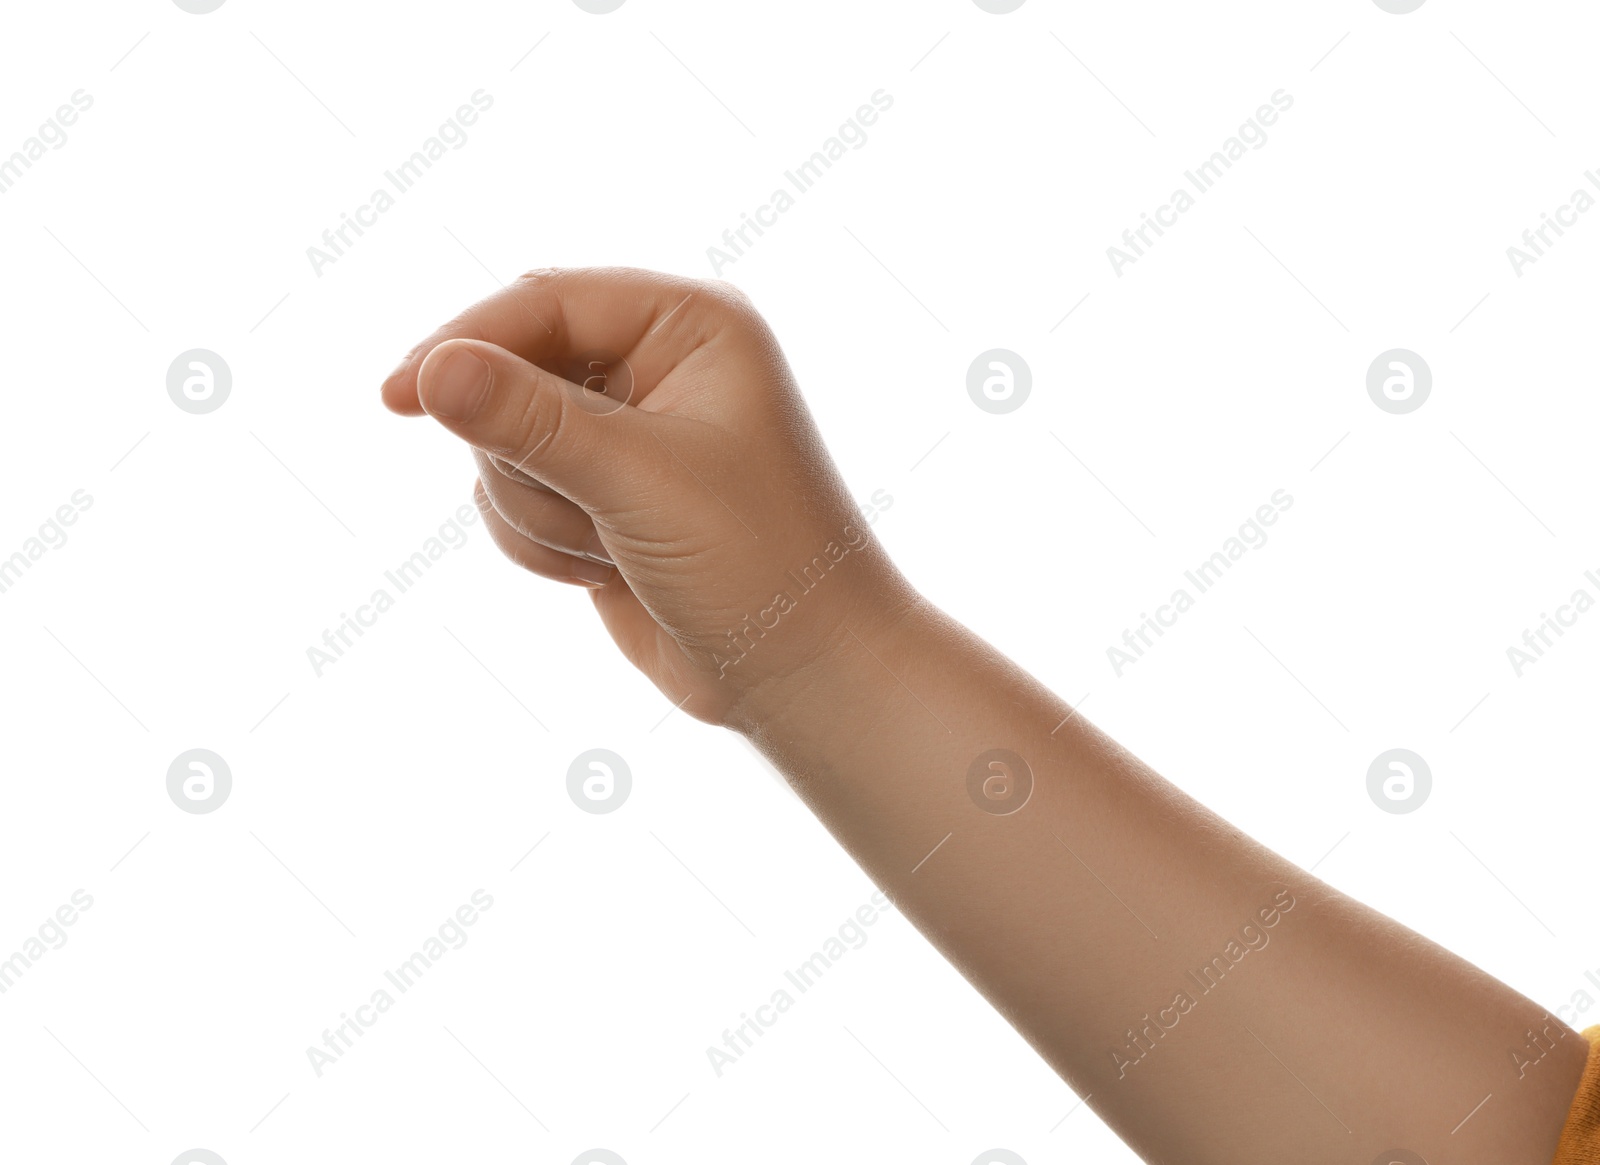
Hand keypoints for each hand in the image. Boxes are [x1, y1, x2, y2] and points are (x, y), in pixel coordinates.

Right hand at [382, 267, 914, 727]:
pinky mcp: (602, 496)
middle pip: (512, 371)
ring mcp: (625, 434)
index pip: (546, 301)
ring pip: (502, 445)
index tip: (397, 398)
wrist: (804, 674)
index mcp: (690, 325)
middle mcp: (658, 364)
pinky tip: (605, 572)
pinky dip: (540, 542)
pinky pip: (512, 498)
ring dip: (539, 511)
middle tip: (586, 511)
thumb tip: (430, 371)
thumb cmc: (757, 564)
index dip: (466, 344)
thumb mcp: (638, 481)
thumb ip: (530, 421)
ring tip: (614, 550)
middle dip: (526, 456)